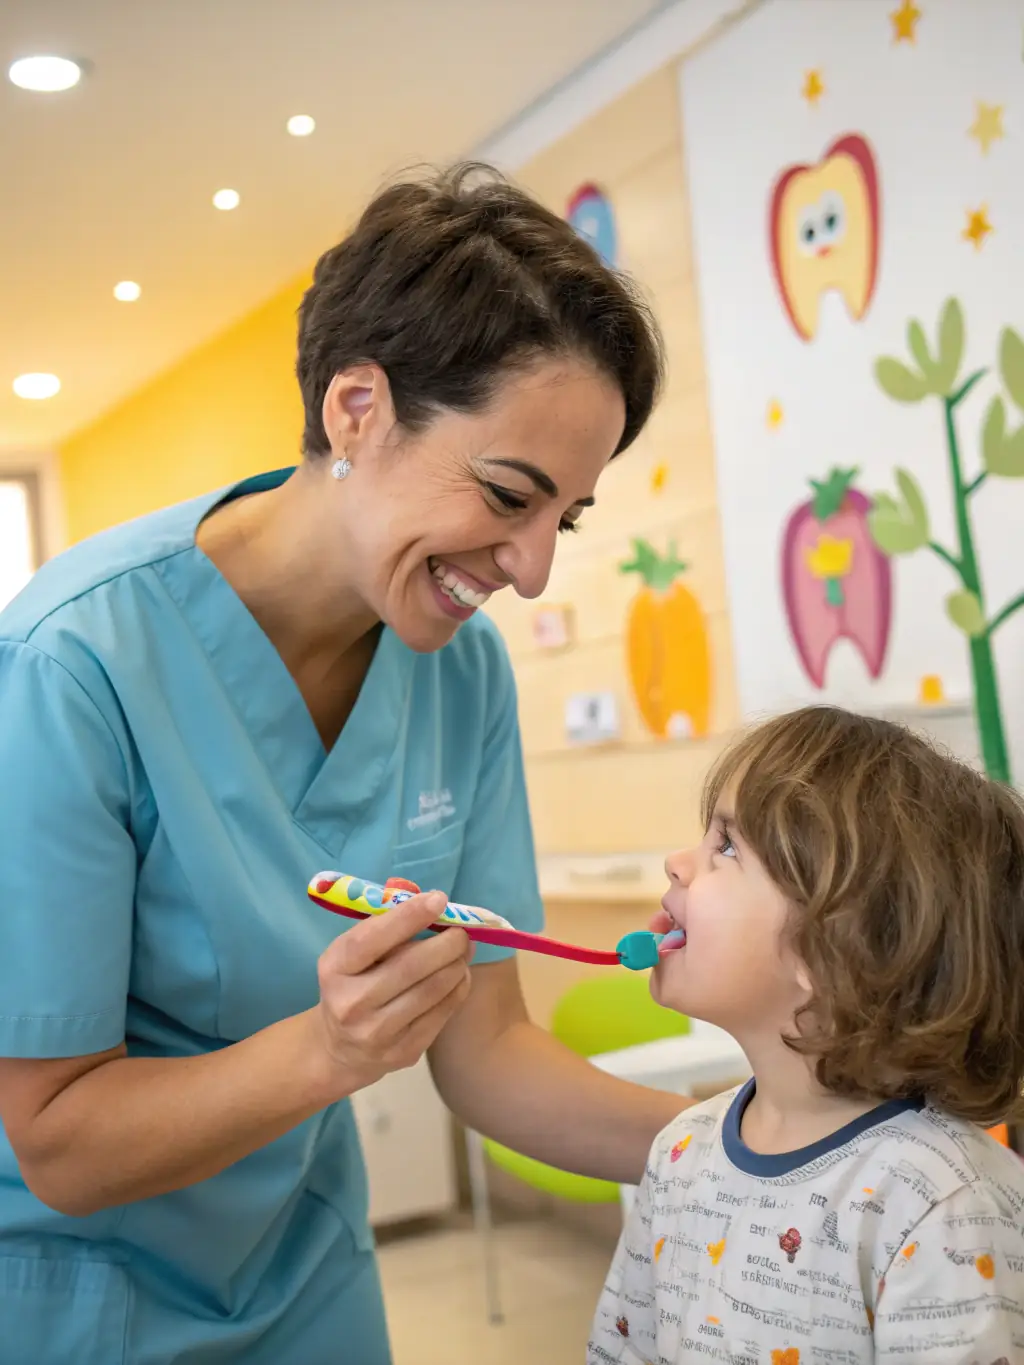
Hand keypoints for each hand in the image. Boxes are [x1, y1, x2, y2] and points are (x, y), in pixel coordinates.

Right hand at [314, 891, 472, 1095]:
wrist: (340, 1048)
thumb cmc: (352, 983)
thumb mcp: (351, 955)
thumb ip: (383, 928)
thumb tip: (431, 902)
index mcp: (335, 969)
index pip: (371, 938)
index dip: (408, 916)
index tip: (438, 899)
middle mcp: (351, 1003)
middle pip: (411, 966)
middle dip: (446, 942)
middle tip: (462, 930)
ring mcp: (377, 1033)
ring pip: (433, 990)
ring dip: (457, 964)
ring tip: (463, 949)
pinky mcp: (403, 1052)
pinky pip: (442, 1013)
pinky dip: (458, 988)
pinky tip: (459, 975)